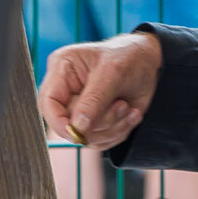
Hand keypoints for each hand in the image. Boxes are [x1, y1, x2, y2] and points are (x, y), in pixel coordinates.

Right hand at [37, 32, 163, 153]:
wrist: (150, 63)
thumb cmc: (128, 57)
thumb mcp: (113, 73)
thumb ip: (93, 101)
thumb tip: (77, 128)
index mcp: (62, 69)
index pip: (47, 103)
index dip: (59, 122)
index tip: (79, 132)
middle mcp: (67, 91)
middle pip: (68, 124)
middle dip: (100, 122)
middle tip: (122, 106)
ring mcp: (80, 109)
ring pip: (86, 137)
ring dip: (113, 128)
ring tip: (129, 108)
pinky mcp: (95, 121)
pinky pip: (101, 141)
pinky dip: (120, 132)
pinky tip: (131, 114)